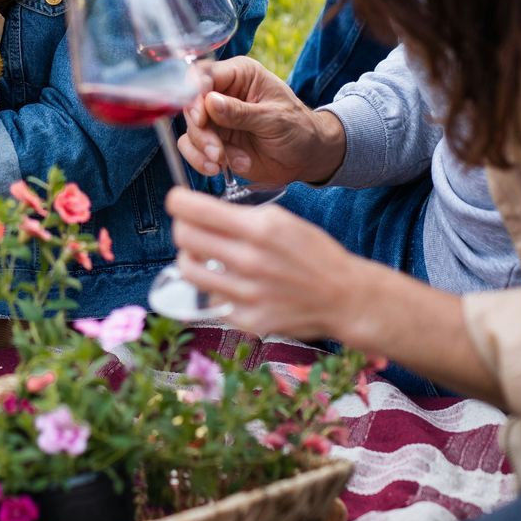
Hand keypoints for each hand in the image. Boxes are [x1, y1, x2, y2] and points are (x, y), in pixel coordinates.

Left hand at [166, 187, 365, 339]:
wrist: (344, 296)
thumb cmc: (313, 254)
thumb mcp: (281, 220)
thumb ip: (240, 216)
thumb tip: (198, 211)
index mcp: (260, 229)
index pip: (194, 210)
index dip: (178, 202)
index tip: (177, 201)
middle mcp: (251, 261)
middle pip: (184, 237)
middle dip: (182, 227)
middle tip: (190, 228)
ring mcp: (248, 294)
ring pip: (188, 270)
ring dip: (190, 259)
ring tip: (205, 257)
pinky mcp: (247, 320)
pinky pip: (210, 299)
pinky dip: (214, 289)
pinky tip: (230, 283)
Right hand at [177, 57, 347, 187]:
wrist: (306, 157)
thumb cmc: (297, 128)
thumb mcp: (274, 119)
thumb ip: (241, 112)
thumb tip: (210, 102)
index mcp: (240, 75)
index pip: (204, 75)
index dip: (195, 95)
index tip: (200, 119)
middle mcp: (222, 93)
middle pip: (192, 105)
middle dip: (201, 132)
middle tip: (217, 152)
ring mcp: (215, 118)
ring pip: (190, 129)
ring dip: (202, 149)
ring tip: (224, 163)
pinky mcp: (213, 140)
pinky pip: (192, 148)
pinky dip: (201, 160)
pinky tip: (221, 169)